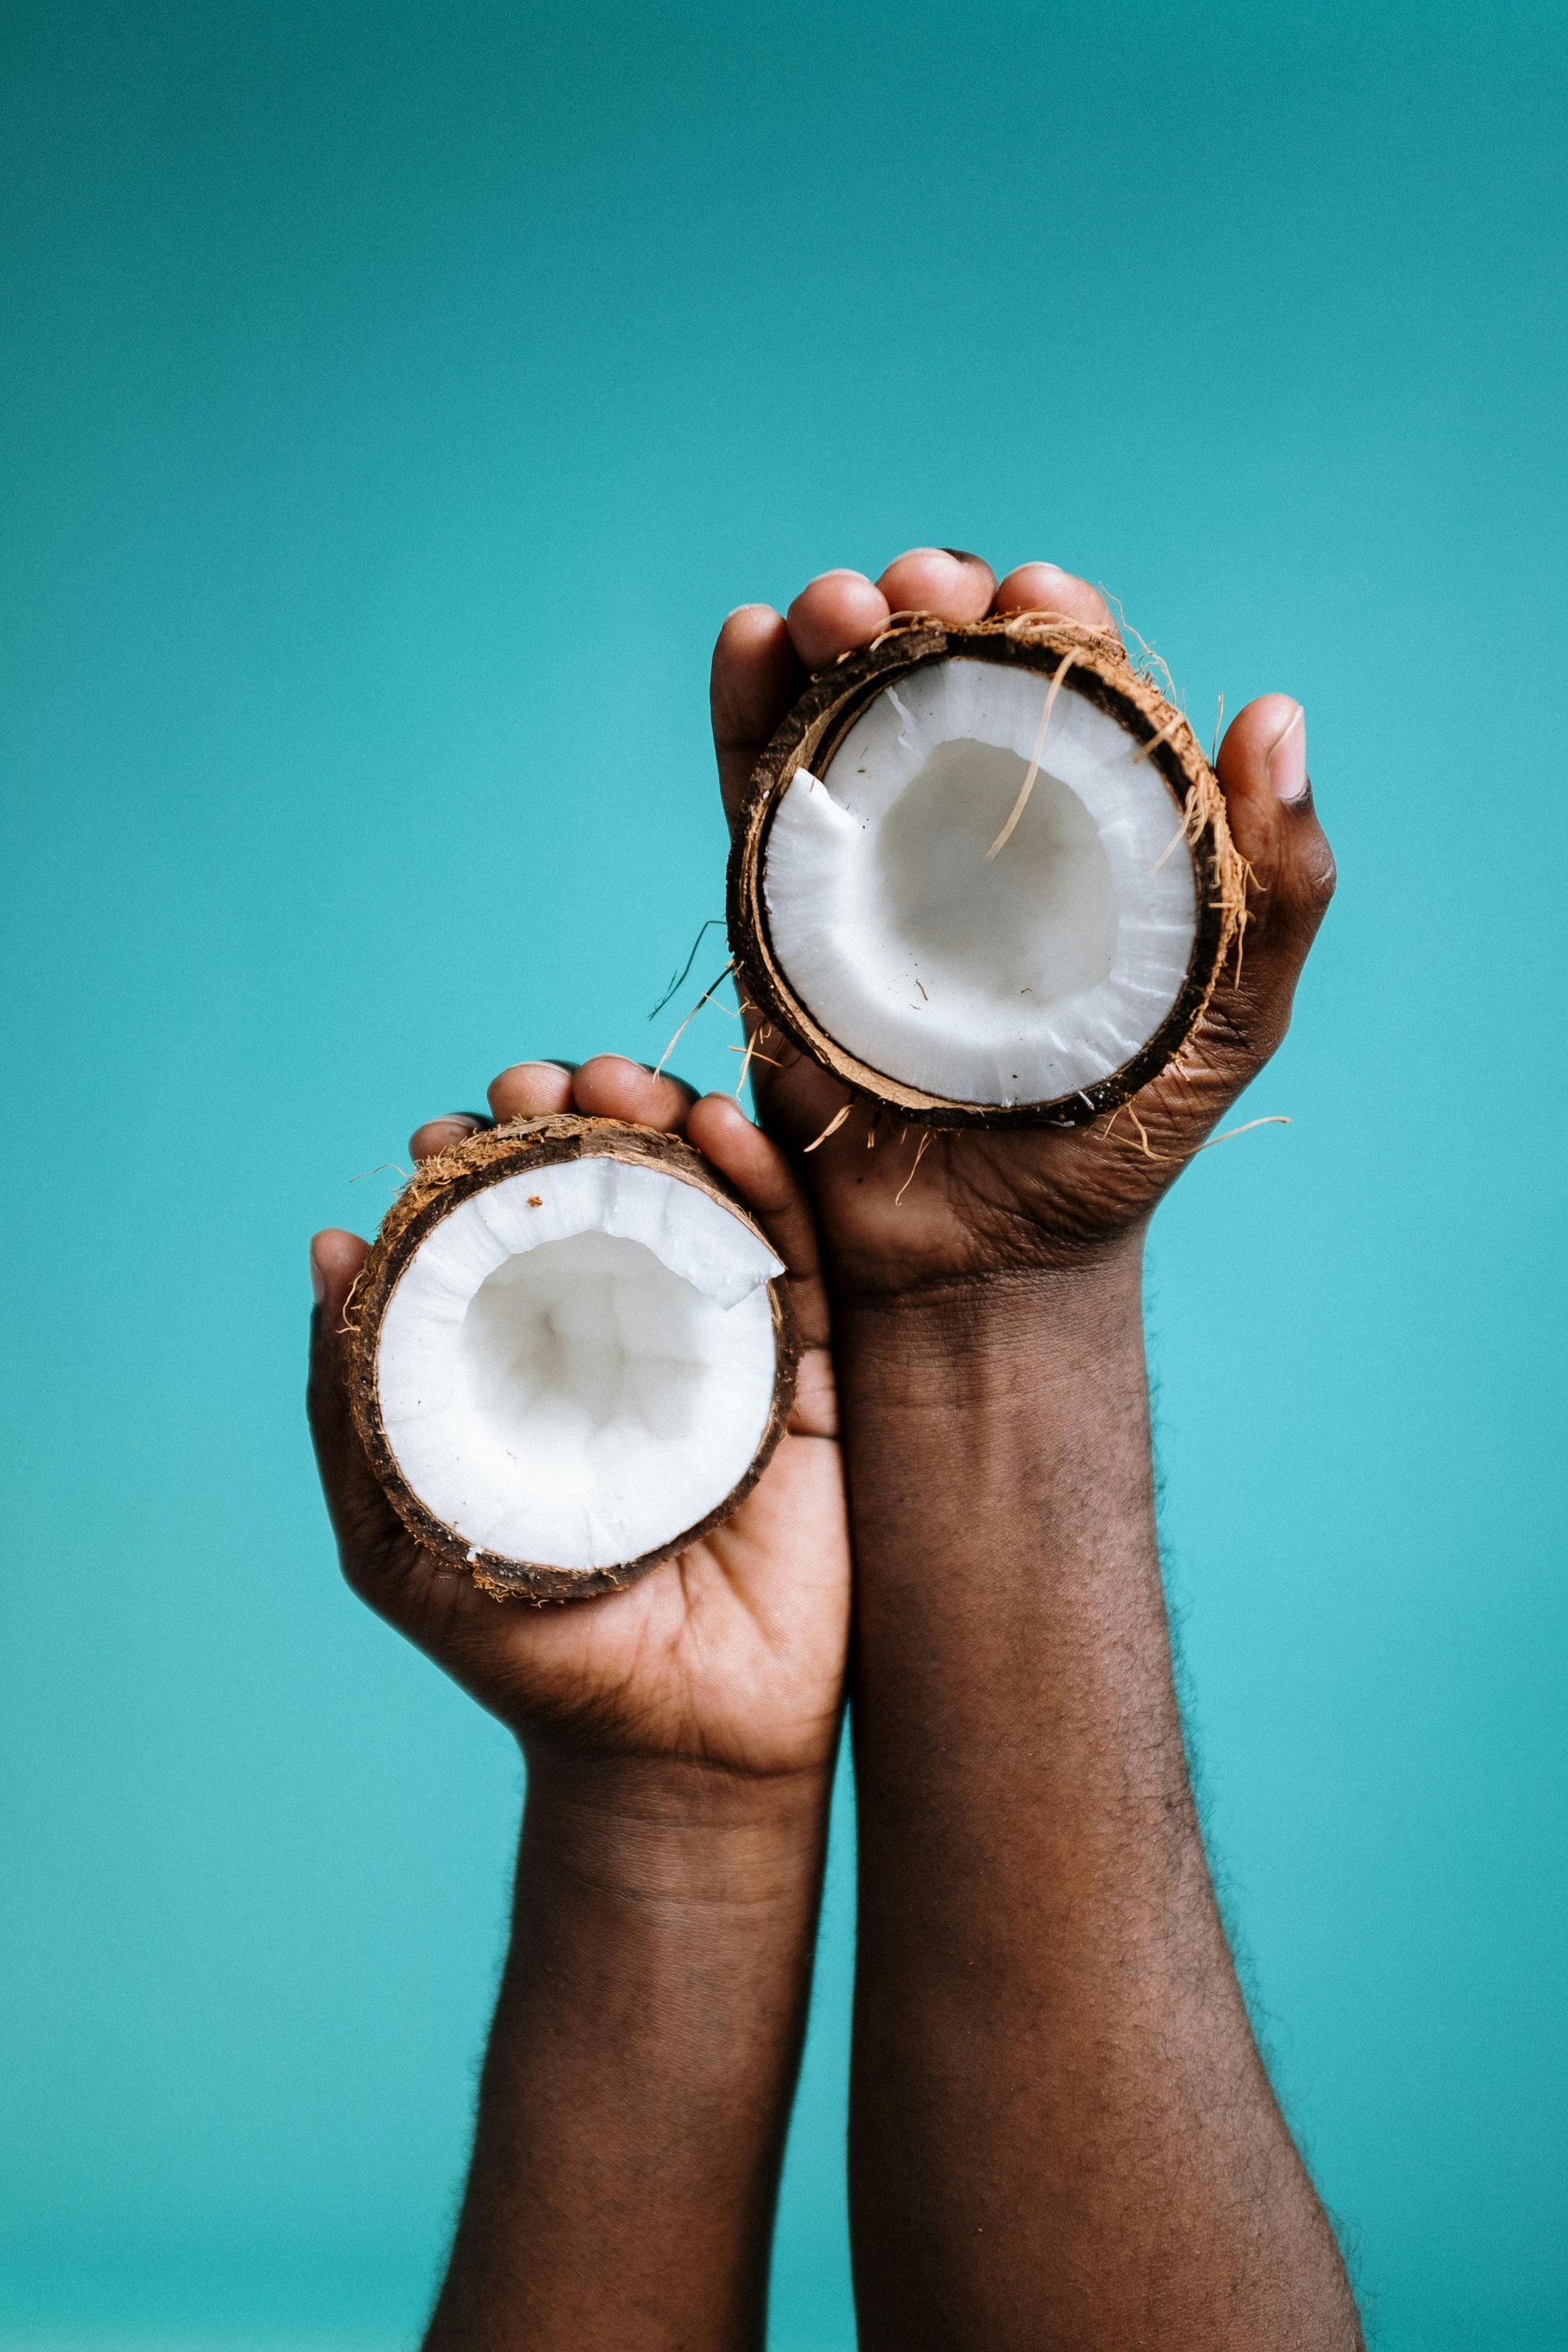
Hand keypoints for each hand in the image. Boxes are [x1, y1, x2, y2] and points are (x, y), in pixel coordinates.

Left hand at [308, 1055, 848, 1782]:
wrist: (671, 1751)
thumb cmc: (531, 1656)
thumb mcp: (398, 1534)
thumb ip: (355, 1404)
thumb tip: (329, 1253)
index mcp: (530, 1362)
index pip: (504, 1231)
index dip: (477, 1165)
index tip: (450, 1132)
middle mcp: (622, 1338)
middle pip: (606, 1193)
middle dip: (571, 1117)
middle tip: (538, 1085)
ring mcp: (719, 1353)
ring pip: (701, 1204)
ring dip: (668, 1122)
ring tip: (625, 1080)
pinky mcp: (805, 1384)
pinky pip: (794, 1265)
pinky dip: (766, 1185)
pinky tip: (727, 1126)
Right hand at [711, 550, 1336, 1294]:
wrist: (983, 1256)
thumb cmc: (1120, 1138)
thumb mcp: (1230, 1017)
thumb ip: (1278, 885)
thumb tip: (1276, 713)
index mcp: (1080, 820)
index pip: (1069, 686)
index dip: (1057, 622)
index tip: (1048, 599)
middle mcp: (972, 817)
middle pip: (945, 669)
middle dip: (933, 600)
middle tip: (926, 591)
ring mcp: (869, 852)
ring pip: (844, 705)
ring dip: (833, 627)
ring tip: (837, 601)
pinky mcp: (778, 905)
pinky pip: (756, 792)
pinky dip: (743, 704)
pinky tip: (748, 636)